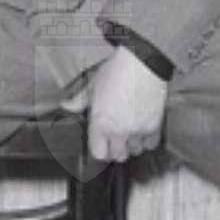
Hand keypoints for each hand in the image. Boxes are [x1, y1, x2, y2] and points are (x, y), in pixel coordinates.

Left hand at [67, 46, 169, 163]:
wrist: (142, 63)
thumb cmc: (117, 71)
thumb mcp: (93, 85)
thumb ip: (79, 100)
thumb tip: (66, 106)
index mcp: (100, 124)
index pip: (99, 154)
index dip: (100, 149)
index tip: (102, 143)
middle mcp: (119, 131)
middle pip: (118, 156)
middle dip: (116, 149)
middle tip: (116, 138)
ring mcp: (138, 131)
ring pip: (135, 151)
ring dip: (132, 145)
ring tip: (130, 132)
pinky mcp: (154, 127)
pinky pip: (151, 144)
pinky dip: (147, 140)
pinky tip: (142, 129)